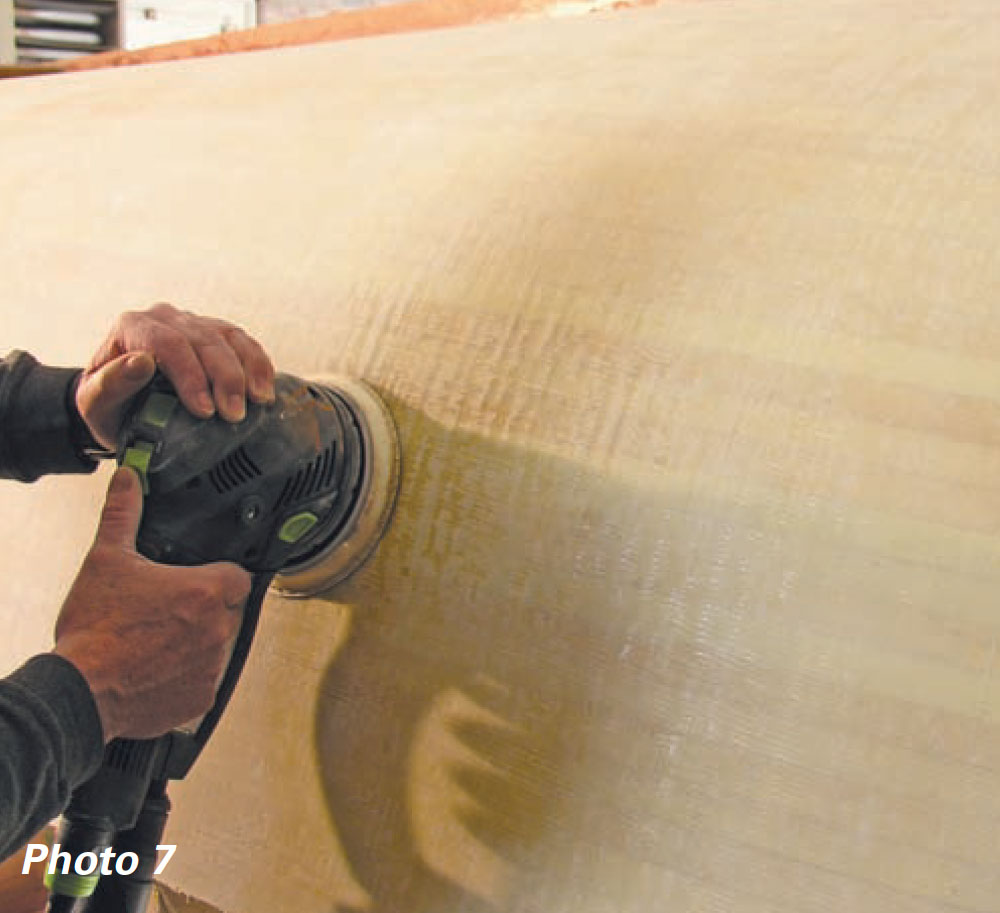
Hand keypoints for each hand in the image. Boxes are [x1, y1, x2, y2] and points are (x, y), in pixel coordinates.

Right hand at [53, 467, 250, 740]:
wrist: (80, 691)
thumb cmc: (95, 628)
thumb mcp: (106, 561)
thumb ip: (123, 515)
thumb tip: (127, 480)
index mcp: (206, 592)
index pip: (240, 576)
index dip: (222, 575)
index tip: (201, 579)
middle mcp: (219, 629)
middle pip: (230, 610)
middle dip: (208, 608)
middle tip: (172, 609)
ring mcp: (213, 665)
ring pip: (220, 645)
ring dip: (199, 641)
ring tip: (160, 639)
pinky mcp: (203, 698)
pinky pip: (206, 679)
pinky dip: (188, 674)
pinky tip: (158, 668)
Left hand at [75, 303, 275, 449]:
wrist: (123, 405)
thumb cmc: (108, 407)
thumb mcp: (95, 404)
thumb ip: (111, 384)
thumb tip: (140, 363)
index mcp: (132, 327)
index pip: (167, 343)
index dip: (190, 376)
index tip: (204, 410)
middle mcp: (164, 317)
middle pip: (203, 340)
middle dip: (224, 378)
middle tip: (233, 415)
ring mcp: (193, 322)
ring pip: (228, 338)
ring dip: (246, 371)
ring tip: (257, 402)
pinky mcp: (216, 334)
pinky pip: (244, 342)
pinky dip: (259, 365)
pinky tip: (264, 389)